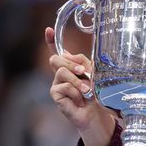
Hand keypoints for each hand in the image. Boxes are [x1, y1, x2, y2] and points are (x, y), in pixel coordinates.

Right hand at [46, 27, 115, 145]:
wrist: (97, 114)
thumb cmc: (96, 95)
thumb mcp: (94, 75)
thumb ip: (84, 63)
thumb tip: (70, 55)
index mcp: (70, 66)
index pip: (58, 51)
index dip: (51, 41)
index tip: (48, 30)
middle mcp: (61, 73)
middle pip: (57, 59)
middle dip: (72, 64)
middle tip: (84, 72)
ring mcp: (56, 84)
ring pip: (61, 72)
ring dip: (77, 81)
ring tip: (87, 91)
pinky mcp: (55, 94)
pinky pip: (64, 86)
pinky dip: (76, 93)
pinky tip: (81, 100)